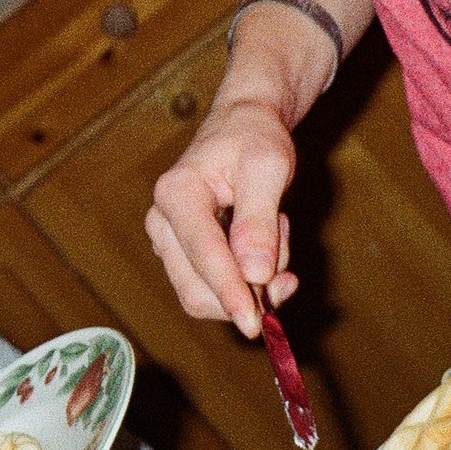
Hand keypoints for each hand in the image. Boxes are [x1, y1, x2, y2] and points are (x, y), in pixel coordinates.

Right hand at [146, 95, 297, 339]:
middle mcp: (161, 221)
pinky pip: (212, 288)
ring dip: (250, 284)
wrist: (242, 125)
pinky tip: (266, 248)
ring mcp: (168, 241)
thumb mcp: (269, 167)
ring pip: (204, 295)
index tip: (255, 324)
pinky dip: (246, 282)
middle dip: (246, 293)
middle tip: (289, 276)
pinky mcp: (181, 254)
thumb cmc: (255, 138)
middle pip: (196, 290)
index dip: (230, 293)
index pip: (204, 256)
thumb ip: (259, 220)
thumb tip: (255, 274)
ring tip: (276, 237)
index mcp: (177, 193)